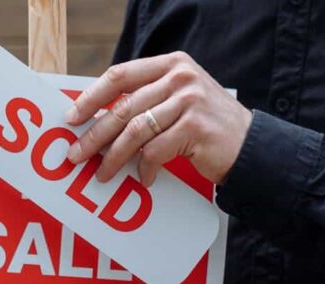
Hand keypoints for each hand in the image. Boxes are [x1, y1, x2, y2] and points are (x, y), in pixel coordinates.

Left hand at [64, 51, 252, 186]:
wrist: (251, 146)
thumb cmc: (210, 127)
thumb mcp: (182, 99)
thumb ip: (150, 99)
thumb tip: (101, 119)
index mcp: (173, 64)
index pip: (121, 75)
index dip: (92, 97)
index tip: (73, 117)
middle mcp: (180, 78)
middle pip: (123, 107)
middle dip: (95, 134)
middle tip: (76, 154)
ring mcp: (189, 101)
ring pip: (135, 132)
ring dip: (114, 157)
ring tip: (103, 173)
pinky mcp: (195, 128)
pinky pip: (155, 152)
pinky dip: (145, 169)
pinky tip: (145, 179)